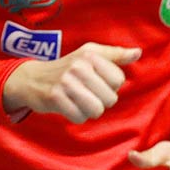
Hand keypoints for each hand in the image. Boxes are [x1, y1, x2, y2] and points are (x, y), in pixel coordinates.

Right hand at [0, 42, 137, 121]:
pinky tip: (67, 106)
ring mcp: (65, 82)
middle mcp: (78, 66)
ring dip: (89, 110)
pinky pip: (79, 117)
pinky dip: (76, 116)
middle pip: (110, 98)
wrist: (31, 78)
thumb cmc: (67, 67)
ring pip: (97, 110)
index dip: (109, 85)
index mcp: (90, 54)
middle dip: (100, 100)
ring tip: (78, 100)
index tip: (95, 81)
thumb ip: (115, 55)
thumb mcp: (89, 54)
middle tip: (85, 92)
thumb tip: (137, 53)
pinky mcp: (55, 98)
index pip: (118, 80)